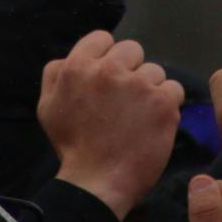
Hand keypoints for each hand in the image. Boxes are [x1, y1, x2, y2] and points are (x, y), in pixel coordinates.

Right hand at [40, 31, 183, 219]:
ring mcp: (139, 85)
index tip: (108, 79)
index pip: (103, 38)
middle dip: (130, 70)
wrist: (97, 183)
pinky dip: (167, 104)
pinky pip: (174, 89)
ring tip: (138, 116)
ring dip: (149, 89)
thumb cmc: (72, 146)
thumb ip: (56, 74)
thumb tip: (69, 58)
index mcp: (78, 66)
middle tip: (124, 99)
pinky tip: (154, 122)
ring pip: (154, 71)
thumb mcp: (47, 106)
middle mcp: (109, 69)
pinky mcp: (163, 103)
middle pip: (132, 50)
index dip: (106, 57)